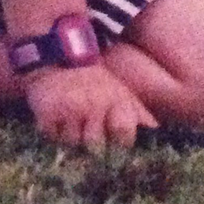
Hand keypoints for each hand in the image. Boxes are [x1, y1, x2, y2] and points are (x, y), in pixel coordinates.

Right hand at [24, 64, 155, 150]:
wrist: (56, 58)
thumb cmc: (93, 81)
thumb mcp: (119, 90)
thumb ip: (137, 111)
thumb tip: (155, 129)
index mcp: (115, 100)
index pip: (123, 133)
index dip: (119, 141)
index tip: (113, 139)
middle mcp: (93, 104)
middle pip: (95, 145)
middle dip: (90, 141)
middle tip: (85, 128)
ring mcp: (70, 109)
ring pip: (72, 143)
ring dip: (69, 137)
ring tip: (69, 120)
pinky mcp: (48, 112)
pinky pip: (52, 137)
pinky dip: (52, 132)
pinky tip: (55, 118)